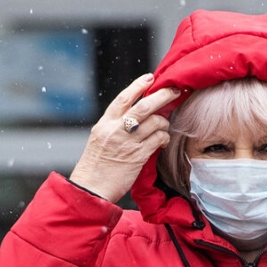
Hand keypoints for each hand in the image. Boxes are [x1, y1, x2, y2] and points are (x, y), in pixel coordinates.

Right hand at [69, 74, 179, 202]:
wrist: (91, 188)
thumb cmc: (96, 166)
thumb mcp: (100, 139)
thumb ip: (115, 126)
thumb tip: (134, 116)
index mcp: (105, 123)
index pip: (124, 98)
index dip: (138, 86)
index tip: (151, 78)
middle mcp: (116, 129)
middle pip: (144, 106)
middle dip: (163, 95)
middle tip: (175, 90)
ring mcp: (128, 142)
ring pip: (155, 122)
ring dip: (164, 123)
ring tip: (163, 128)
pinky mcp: (138, 156)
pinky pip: (158, 140)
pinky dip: (164, 138)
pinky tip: (163, 141)